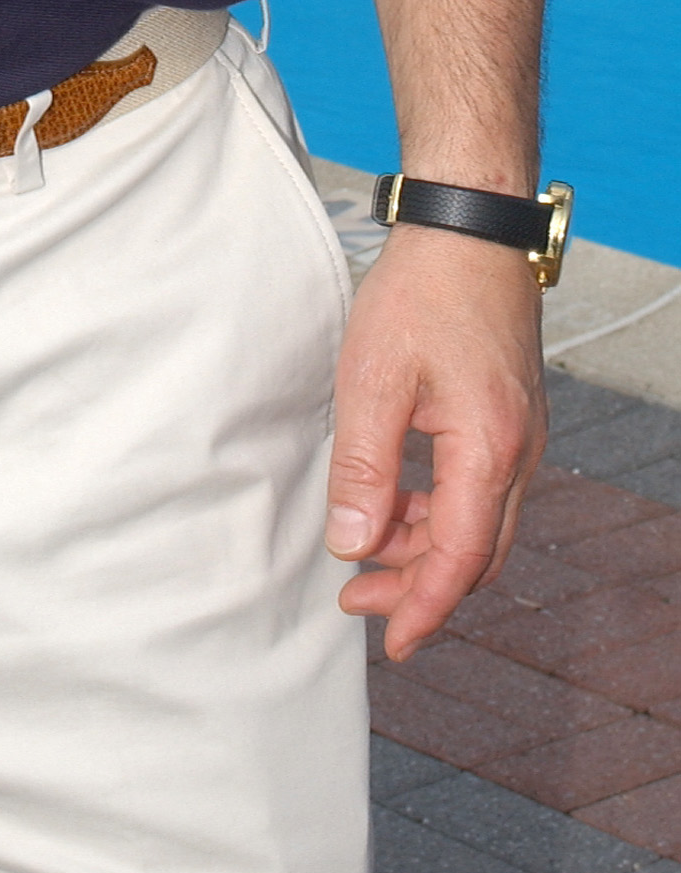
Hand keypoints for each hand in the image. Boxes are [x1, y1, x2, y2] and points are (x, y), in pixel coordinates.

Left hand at [325, 224, 546, 660]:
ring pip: (480, 524)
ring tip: (364, 553)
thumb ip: (364, 467)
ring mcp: (519, 435)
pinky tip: (396, 503)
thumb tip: (353, 543)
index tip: (390, 643)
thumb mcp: (372, 379)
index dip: (423, 607)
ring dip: (426, 549)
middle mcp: (517, 452)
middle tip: (357, 601)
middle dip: (418, 587)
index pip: (458, 558)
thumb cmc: (421, 293)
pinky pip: (481, 490)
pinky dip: (440, 512)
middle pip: (475, 553)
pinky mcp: (509, 416)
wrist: (469, 230)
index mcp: (487, 450)